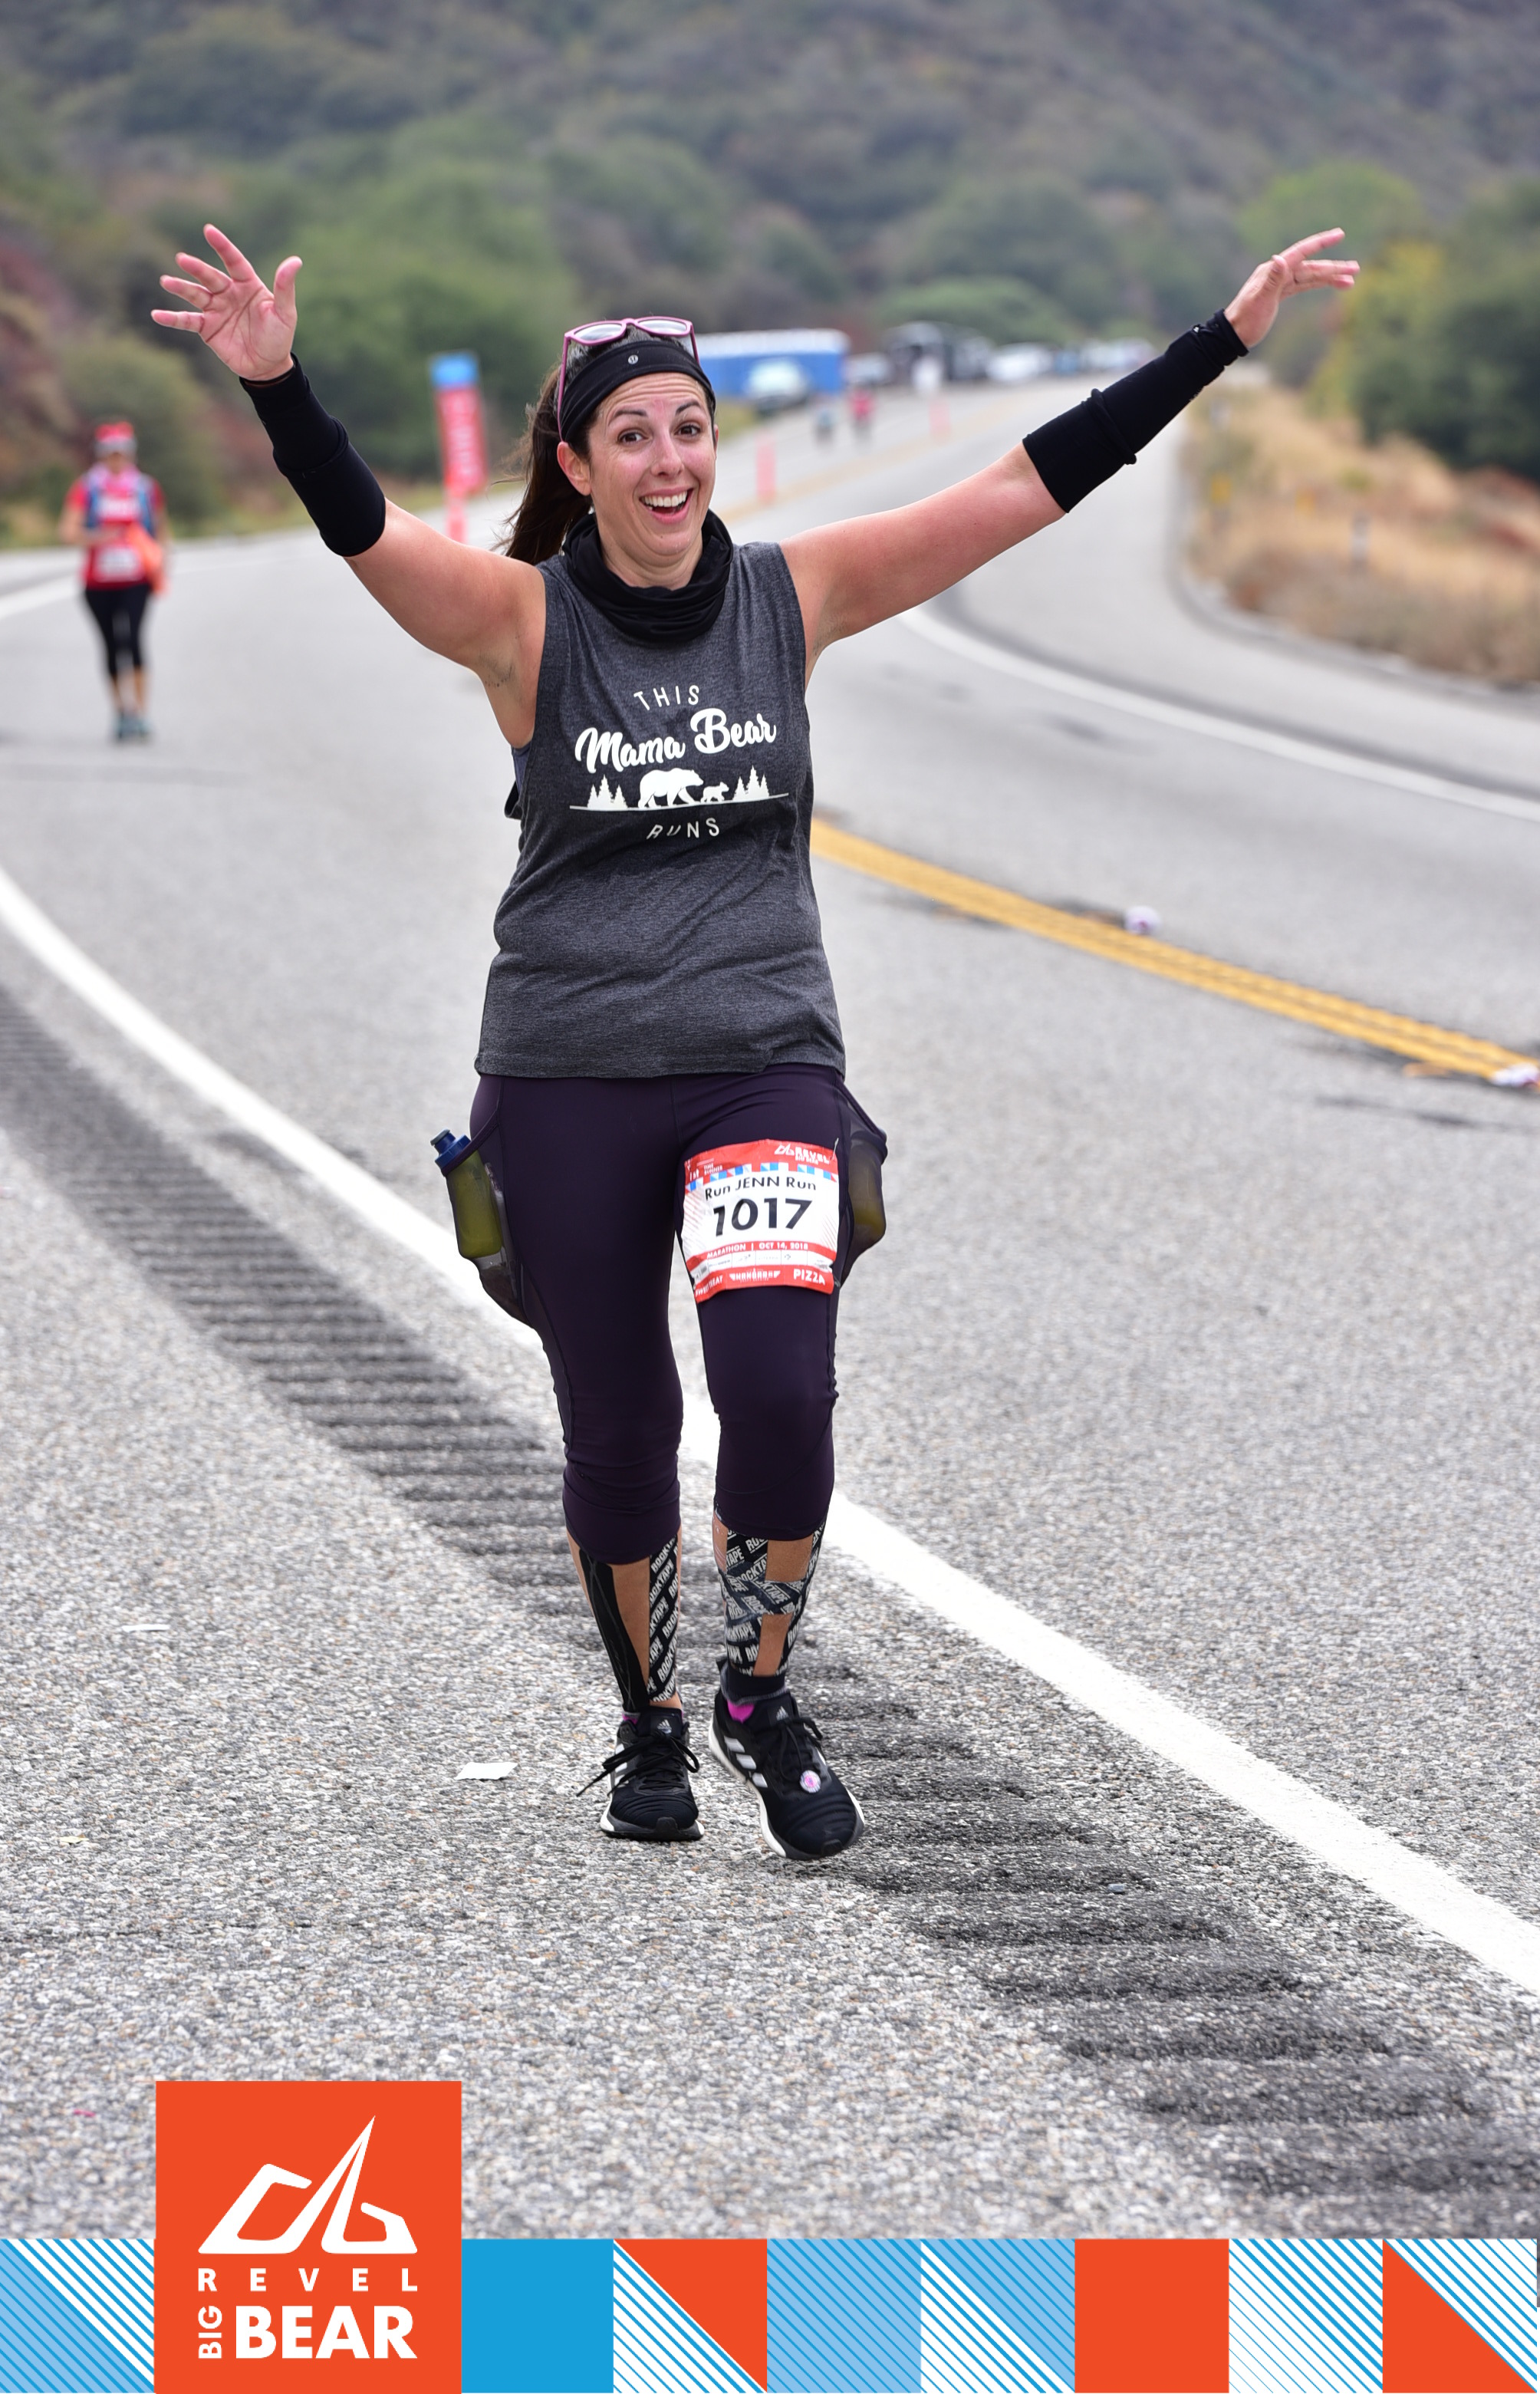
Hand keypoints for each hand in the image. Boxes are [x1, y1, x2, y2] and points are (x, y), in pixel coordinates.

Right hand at [151, 223, 299, 380]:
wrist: (268, 367)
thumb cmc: (279, 337)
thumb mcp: (285, 313)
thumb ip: (285, 287)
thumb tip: (295, 260)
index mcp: (247, 284)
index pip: (233, 261)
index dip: (222, 247)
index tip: (209, 230)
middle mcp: (228, 293)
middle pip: (210, 277)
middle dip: (196, 269)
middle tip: (182, 259)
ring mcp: (215, 310)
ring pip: (195, 295)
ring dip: (181, 288)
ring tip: (166, 281)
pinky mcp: (207, 328)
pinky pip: (187, 321)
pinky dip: (172, 318)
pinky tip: (157, 314)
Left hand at [1224, 229, 1359, 349]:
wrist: (1231, 336)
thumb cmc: (1245, 320)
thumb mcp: (1259, 301)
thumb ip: (1271, 280)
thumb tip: (1281, 259)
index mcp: (1273, 269)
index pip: (1301, 252)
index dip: (1321, 243)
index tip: (1339, 234)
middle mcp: (1278, 272)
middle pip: (1311, 266)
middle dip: (1334, 267)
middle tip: (1356, 268)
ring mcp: (1280, 283)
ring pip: (1310, 276)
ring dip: (1331, 277)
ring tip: (1351, 280)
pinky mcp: (1280, 294)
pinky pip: (1304, 286)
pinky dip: (1319, 285)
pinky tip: (1332, 285)